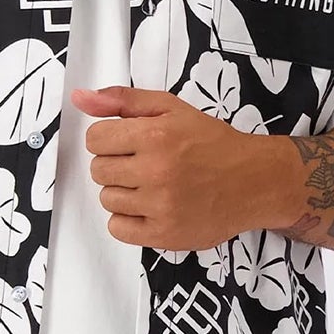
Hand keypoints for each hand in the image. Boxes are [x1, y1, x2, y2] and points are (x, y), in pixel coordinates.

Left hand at [70, 86, 306, 250]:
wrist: (254, 181)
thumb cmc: (212, 143)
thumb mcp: (171, 108)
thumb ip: (123, 101)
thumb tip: (80, 98)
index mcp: (155, 136)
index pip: (95, 139)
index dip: (109, 140)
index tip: (129, 144)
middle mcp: (156, 172)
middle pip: (99, 171)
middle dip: (116, 166)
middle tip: (145, 165)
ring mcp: (160, 207)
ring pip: (108, 200)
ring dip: (124, 193)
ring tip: (153, 186)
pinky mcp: (165, 235)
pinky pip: (118, 229)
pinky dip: (128, 221)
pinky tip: (150, 208)